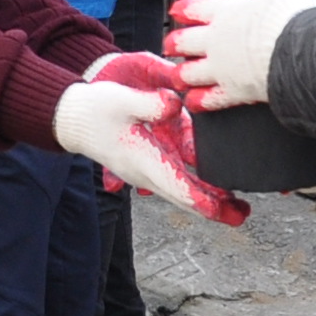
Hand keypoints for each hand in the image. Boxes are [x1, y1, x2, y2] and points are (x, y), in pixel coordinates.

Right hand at [54, 53, 246, 226]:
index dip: (201, 199)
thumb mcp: (121, 99)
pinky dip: (199, 185)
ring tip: (238, 206)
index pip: (176, 186)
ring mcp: (149, 169)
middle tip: (242, 216)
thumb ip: (150, 103)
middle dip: (215, 208)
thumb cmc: (95, 109)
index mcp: (143, 159)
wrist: (73, 118)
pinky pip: (178, 179)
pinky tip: (218, 186)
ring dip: (210, 199)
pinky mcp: (150, 161)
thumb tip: (176, 105)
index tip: (223, 208)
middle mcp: (147, 171)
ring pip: (184, 190)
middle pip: (185, 196)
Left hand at [165, 0, 315, 109]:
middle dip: (174, 44)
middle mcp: (218, 39)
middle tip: (170, 46)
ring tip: (178, 77)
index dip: (183, 10)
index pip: (195, 8)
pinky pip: (209, 98)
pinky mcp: (232, 91)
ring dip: (181, 74)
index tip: (177, 12)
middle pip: (184, 41)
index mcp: (228, 12)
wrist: (303, 52)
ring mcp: (222, 67)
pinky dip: (199, 101)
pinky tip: (193, 102)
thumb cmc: (296, 20)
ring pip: (189, 72)